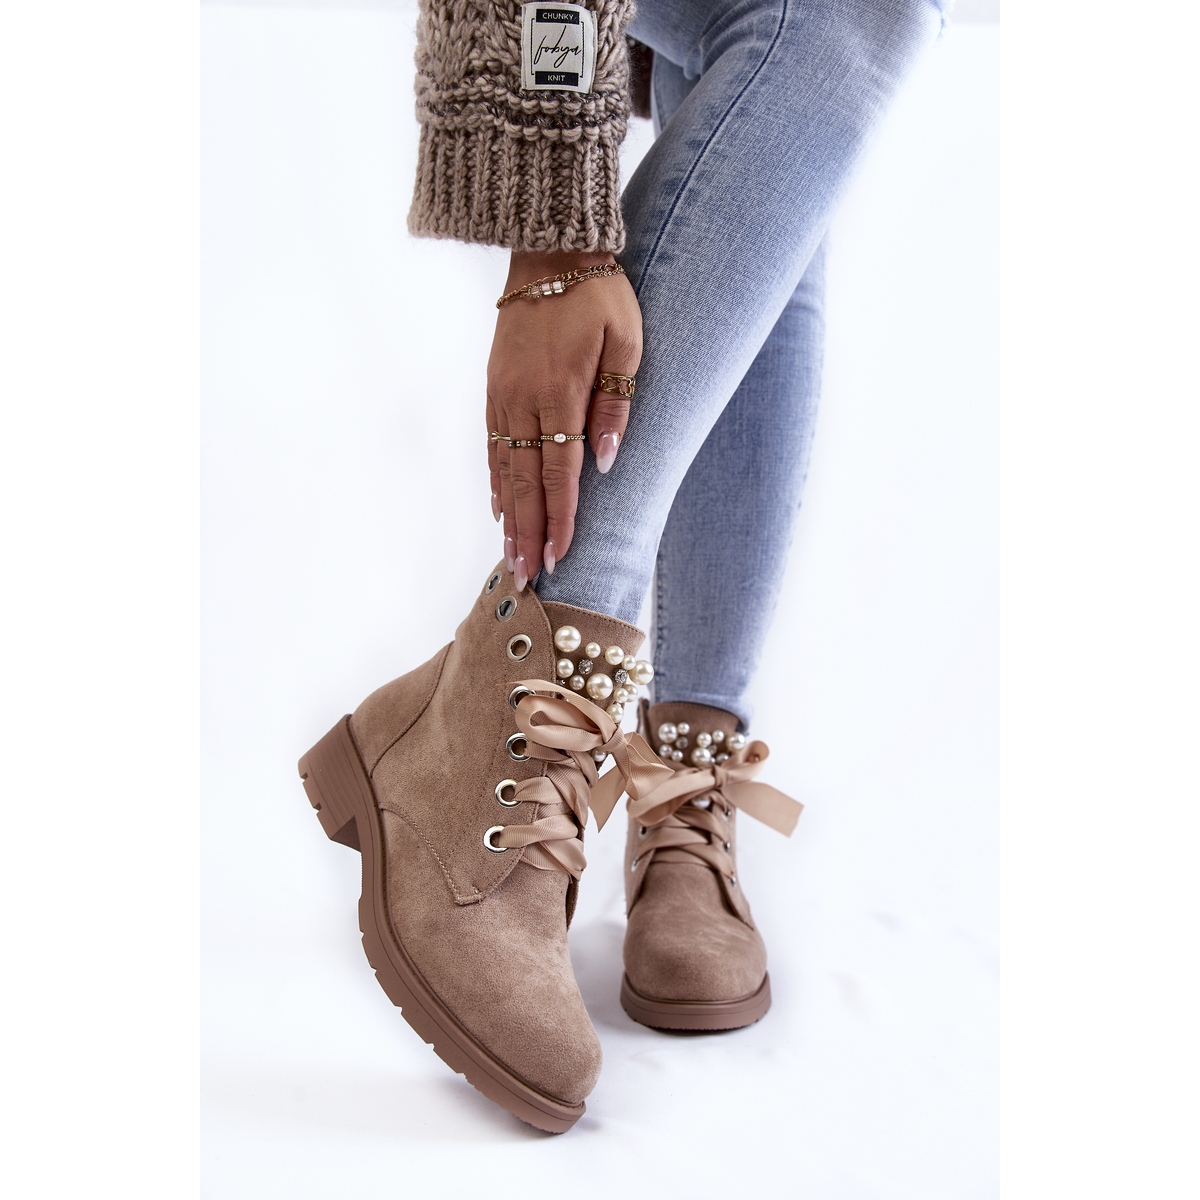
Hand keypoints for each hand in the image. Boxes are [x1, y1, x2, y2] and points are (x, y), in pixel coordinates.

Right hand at [487, 249, 642, 590]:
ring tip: (510, 556)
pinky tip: (498, 507)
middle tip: (525, 579)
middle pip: (525, 481)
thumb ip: (616, 403)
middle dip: (528, 533)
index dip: (561, 517)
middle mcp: (524, 399)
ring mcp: (503, 394)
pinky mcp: (494, 387)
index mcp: (561, 390)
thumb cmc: (600, 295)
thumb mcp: (627, 342)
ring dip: (509, 516)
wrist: (550, 249)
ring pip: (504, 469)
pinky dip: (495, 480)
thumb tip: (605, 460)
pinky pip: (492, 444)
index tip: (561, 556)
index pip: (560, 470)